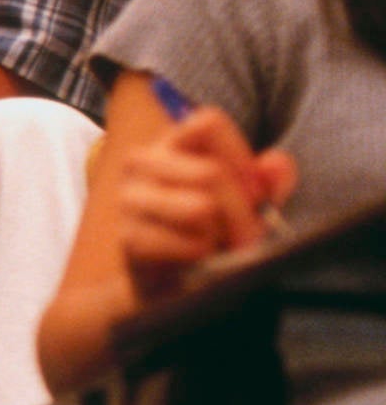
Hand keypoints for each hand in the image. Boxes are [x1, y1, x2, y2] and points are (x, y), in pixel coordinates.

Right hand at [119, 108, 297, 299]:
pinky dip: (204, 255)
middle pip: (210, 172)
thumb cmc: (208, 231)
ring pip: (200, 207)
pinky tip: (198, 259)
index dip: (240, 155)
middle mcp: (142, 162)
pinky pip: (187, 242)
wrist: (166, 280)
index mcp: (172, 143)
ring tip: (219, 245)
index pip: (207, 123)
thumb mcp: (247, 203)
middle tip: (250, 235)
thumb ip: (267, 182)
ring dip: (222, 234)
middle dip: (241, 211)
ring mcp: (130, 198)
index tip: (254, 188)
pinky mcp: (129, 236)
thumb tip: (275, 163)